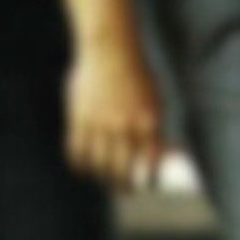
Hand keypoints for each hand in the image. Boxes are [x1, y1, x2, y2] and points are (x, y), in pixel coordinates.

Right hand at [65, 34, 164, 189]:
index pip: (148, 163)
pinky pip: (77, 154)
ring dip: (102, 178)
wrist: (110, 49)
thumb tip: (162, 157)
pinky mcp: (79, 119)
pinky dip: (81, 166)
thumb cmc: (136, 75)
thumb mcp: (154, 99)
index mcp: (147, 119)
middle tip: (125, 190)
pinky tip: (87, 168)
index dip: (147, 180)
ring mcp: (99, 123)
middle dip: (124, 186)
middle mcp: (123, 125)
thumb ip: (155, 129)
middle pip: (121, 170)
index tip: (146, 186)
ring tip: (106, 180)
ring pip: (98, 166)